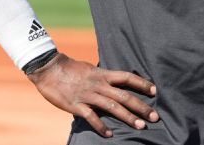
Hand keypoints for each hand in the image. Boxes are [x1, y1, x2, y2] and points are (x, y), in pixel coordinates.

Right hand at [27, 51, 158, 137]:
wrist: (48, 68)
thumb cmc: (69, 69)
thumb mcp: (89, 69)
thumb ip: (102, 77)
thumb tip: (114, 82)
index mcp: (102, 74)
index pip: (127, 77)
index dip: (142, 83)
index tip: (155, 90)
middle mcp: (98, 84)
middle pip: (124, 95)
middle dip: (141, 107)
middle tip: (155, 117)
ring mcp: (88, 95)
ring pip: (112, 107)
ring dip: (128, 117)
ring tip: (140, 126)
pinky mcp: (76, 105)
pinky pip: (91, 117)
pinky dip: (101, 126)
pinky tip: (109, 135)